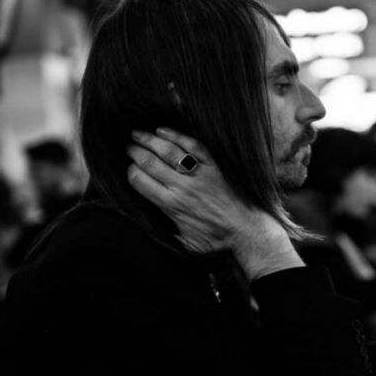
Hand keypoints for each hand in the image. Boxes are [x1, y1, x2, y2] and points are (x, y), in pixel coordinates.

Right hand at [126, 128, 302, 278]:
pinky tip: (164, 130)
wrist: (247, 230)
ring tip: (138, 133)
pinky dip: (177, 135)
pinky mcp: (214, 165)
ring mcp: (199, 174)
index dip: (130, 171)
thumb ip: (167, 237)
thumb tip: (150, 232)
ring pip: (168, 151)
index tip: (128, 167)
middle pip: (150, 163)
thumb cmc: (218, 239)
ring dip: (150, 139)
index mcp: (171, 205)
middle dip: (135, 152)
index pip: (140, 181)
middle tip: (128, 146)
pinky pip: (192, 145)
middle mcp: (182, 187)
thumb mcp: (187, 245)